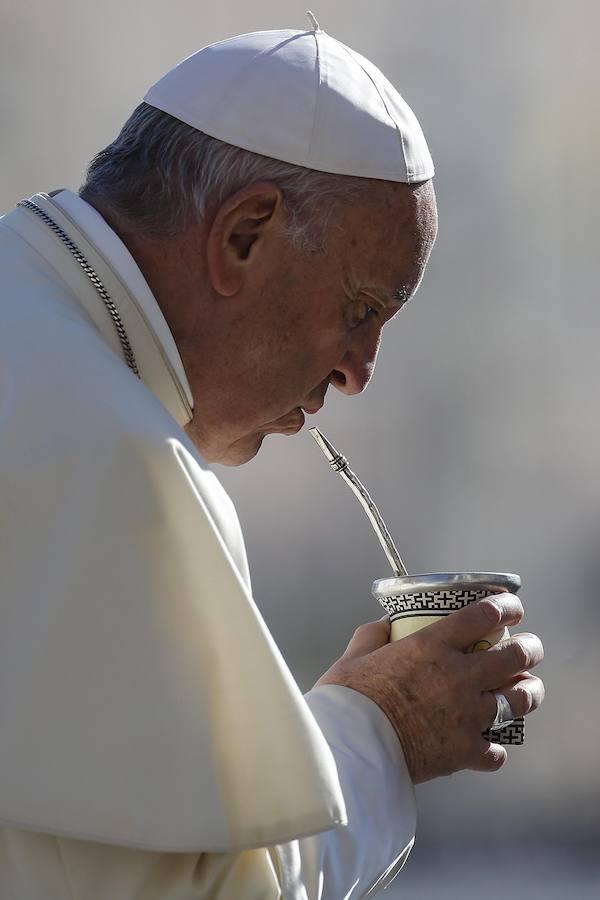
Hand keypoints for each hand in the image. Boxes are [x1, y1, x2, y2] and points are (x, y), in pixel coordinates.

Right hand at [316, 593, 544, 782]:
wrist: (351, 750)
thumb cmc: (348, 702)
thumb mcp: (353, 657)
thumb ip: (371, 636)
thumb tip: (384, 625)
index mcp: (432, 646)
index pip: (484, 616)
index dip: (506, 608)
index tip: (511, 608)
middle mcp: (458, 676)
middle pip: (516, 656)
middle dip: (529, 649)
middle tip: (527, 648)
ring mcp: (467, 715)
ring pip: (519, 700)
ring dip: (527, 693)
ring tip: (526, 690)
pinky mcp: (465, 751)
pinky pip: (496, 752)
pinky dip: (494, 748)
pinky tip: (487, 744)